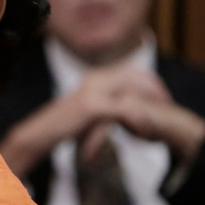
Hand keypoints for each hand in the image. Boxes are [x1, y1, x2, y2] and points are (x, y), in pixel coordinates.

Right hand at [0, 64, 202, 177]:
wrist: (38, 134)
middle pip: (135, 75)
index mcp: (92, 77)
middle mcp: (93, 79)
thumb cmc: (59, 126)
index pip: (129, 70)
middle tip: (166, 103)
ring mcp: (92, 91)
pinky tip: (146, 130)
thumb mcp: (84, 110)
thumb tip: (120, 107)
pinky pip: (125, 109)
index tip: (160, 95)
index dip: (149, 80)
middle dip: (154, 88)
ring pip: (133, 88)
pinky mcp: (92, 107)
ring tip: (161, 115)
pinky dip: (139, 119)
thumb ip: (101, 102)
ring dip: (150, 101)